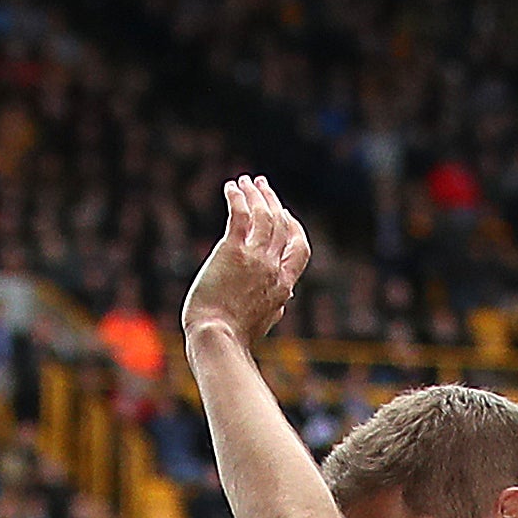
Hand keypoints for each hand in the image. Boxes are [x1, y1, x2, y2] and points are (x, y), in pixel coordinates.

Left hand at [183, 175, 311, 354]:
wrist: (217, 337)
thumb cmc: (235, 334)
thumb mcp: (265, 321)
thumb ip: (277, 305)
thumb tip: (285, 302)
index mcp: (284, 284)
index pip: (299, 247)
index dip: (293, 226)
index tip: (283, 212)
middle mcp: (273, 267)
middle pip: (281, 224)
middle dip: (272, 200)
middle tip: (261, 184)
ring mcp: (255, 258)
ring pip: (262, 215)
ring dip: (255, 194)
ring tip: (245, 181)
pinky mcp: (232, 251)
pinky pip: (239, 215)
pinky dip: (238, 198)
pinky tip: (231, 188)